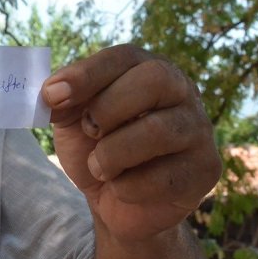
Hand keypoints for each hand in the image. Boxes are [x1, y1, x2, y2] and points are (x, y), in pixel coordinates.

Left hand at [41, 45, 219, 241]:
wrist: (115, 202)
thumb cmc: (96, 148)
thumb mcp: (72, 120)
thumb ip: (62, 102)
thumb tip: (51, 94)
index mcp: (147, 69)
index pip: (124, 56)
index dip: (86, 73)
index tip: (51, 95)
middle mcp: (182, 92)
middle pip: (155, 79)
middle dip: (108, 107)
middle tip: (89, 130)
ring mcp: (199, 129)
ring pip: (158, 130)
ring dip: (112, 153)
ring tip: (98, 167)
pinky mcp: (206, 169)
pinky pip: (164, 177)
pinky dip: (127, 187)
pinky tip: (121, 188)